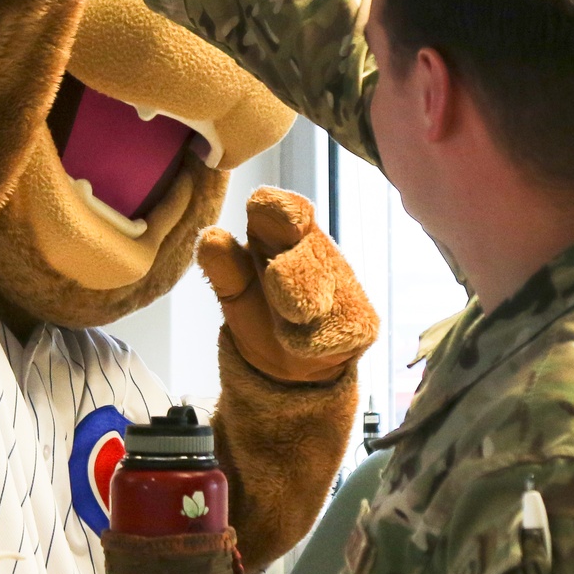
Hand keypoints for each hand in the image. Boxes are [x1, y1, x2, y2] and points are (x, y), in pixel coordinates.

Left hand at [198, 188, 378, 382]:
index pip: (285, 206)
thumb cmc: (260, 310)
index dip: (278, 208)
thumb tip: (211, 236)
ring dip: (299, 311)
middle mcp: (316, 249)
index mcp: (281, 232)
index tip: (269, 215)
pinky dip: (312, 343)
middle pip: (308, 251)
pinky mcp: (362, 320)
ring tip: (290, 321)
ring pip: (324, 289)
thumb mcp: (235, 290)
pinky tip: (309, 344)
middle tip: (279, 296)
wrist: (288, 366)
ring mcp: (344, 283)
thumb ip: (223, 265)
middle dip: (288, 277)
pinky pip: (337, 330)